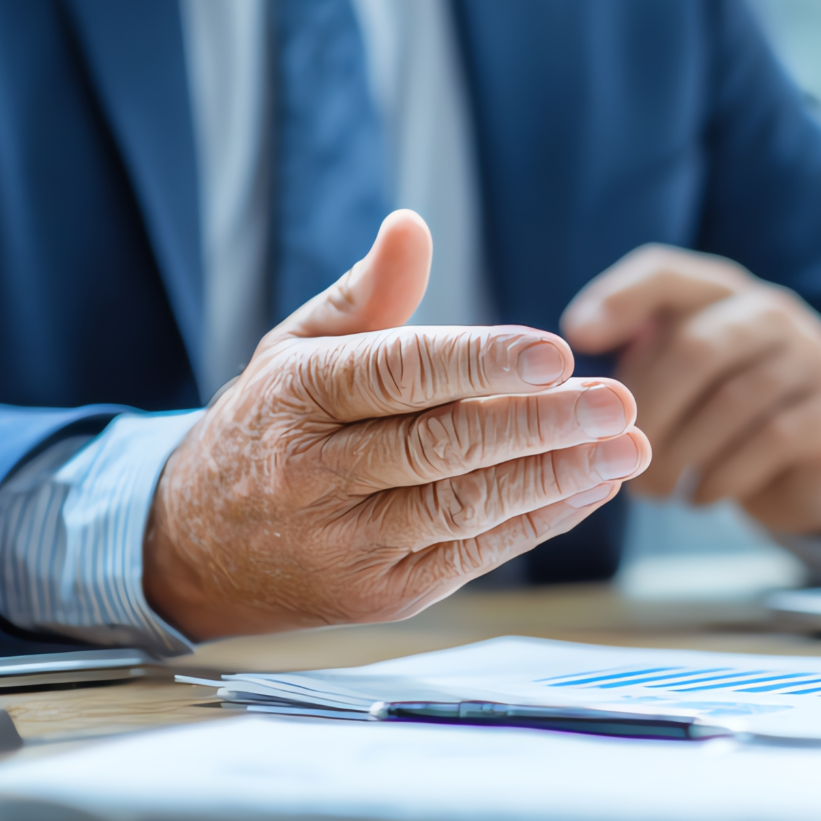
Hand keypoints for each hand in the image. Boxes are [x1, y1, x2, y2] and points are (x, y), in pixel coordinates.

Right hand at [143, 211, 650, 640]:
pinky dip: (539, 521)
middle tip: (619, 400)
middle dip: (542, 424)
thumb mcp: (296, 350)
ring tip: (628, 447)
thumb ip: (367, 294)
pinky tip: (593, 488)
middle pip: (442, 445)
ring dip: (556, 477)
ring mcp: (348, 542)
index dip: (480, 362)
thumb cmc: (269, 429)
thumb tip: (412, 225)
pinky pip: (473, 554)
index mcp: (299, 394)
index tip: (556, 351)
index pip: (401, 373)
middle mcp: (318, 472)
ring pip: (464, 506)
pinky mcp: (380, 595)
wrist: (191, 549)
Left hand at [561, 246, 820, 536]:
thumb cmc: (717, 409)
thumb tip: (567, 369)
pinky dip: (721, 476)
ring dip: (680, 454)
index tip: (577, 335)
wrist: (809, 457)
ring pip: (733, 401)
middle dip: (646, 411)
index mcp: (719, 292)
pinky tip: (697, 497)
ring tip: (651, 491)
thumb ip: (632, 359)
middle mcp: (770, 314)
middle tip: (613, 459)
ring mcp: (810, 360)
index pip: (666, 273)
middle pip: (696, 347)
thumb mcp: (676, 373)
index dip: (620, 297)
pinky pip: (770, 440)